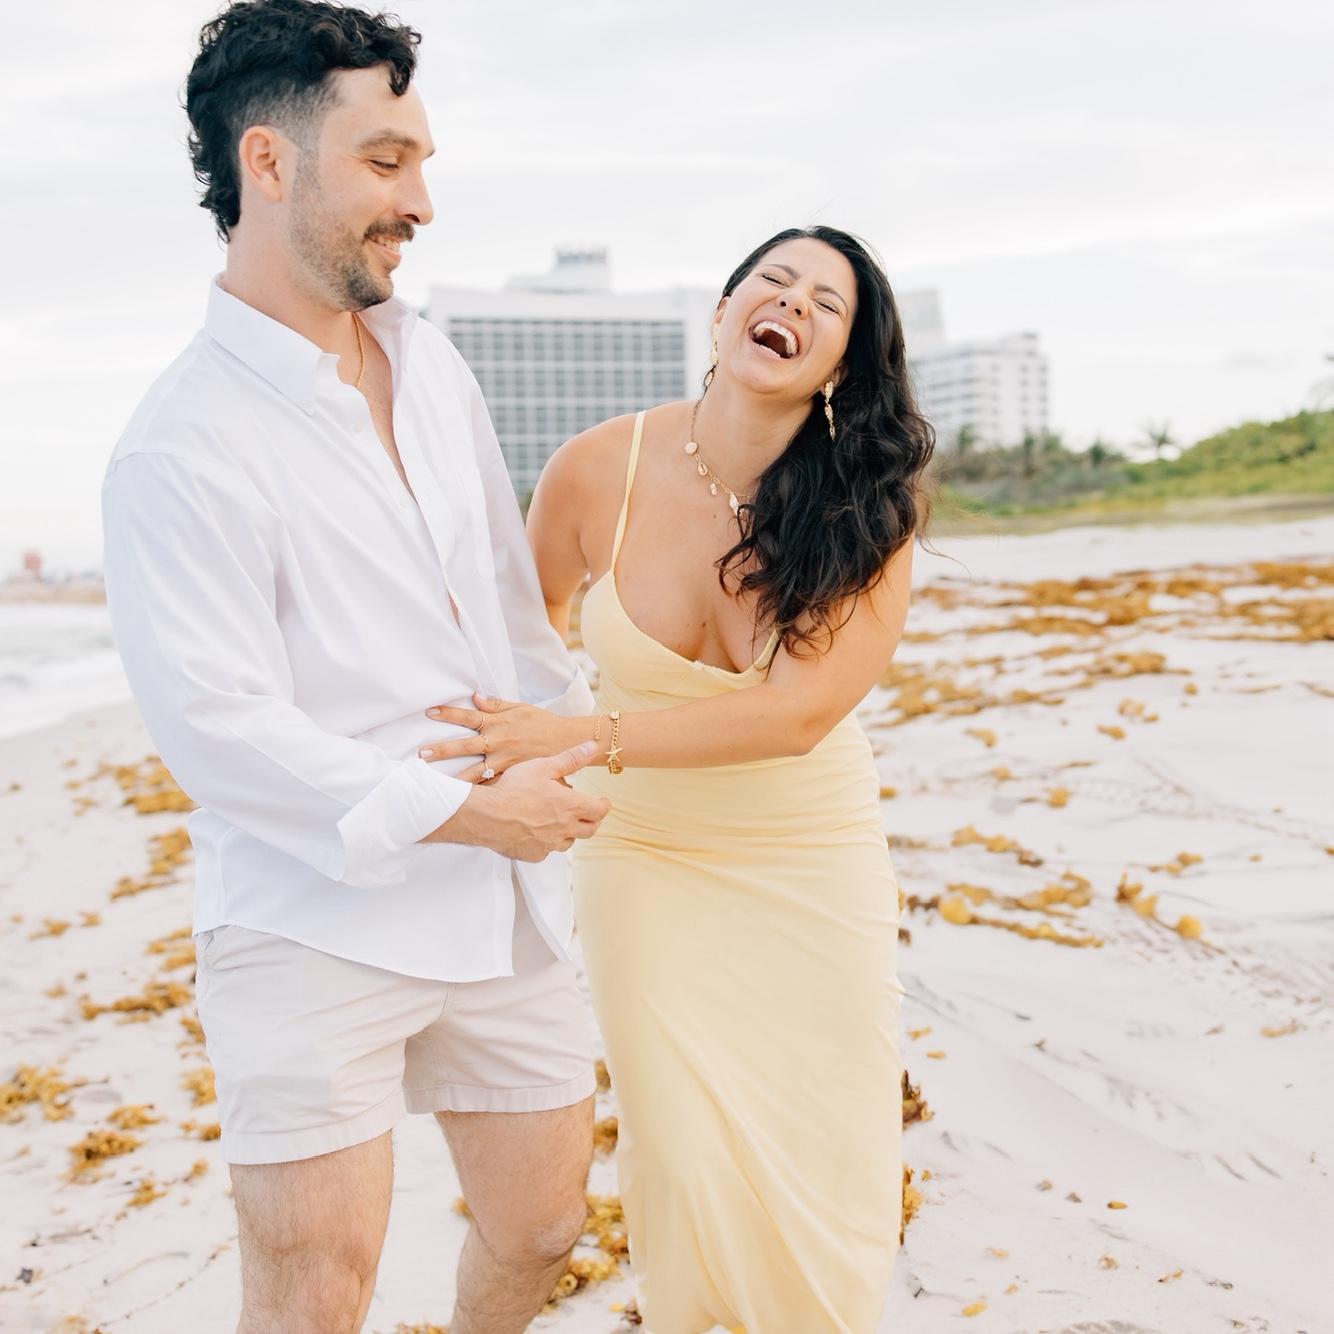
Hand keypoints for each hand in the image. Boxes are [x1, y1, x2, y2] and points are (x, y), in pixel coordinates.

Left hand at [420, 693, 587, 782]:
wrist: (568, 742)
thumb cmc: (543, 723)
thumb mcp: (520, 708)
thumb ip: (496, 704)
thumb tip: (474, 696)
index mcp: (498, 722)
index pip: (469, 715)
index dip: (449, 713)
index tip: (429, 712)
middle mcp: (499, 741)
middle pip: (466, 744)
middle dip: (443, 749)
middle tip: (422, 753)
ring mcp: (505, 760)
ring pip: (476, 770)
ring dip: (456, 777)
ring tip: (439, 785)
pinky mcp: (513, 775)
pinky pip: (493, 785)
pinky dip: (480, 792)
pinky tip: (466, 801)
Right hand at [427, 741, 611, 860]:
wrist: (487, 816)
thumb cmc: (514, 789)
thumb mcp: (543, 766)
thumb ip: (571, 759)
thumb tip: (593, 748)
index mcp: (571, 806)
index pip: (600, 810)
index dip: (603, 805)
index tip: (602, 802)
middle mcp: (565, 829)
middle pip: (590, 830)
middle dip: (592, 821)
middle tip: (587, 813)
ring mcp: (550, 844)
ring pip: (569, 842)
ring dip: (570, 832)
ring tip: (561, 822)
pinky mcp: (535, 855)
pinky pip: (547, 851)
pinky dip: (547, 842)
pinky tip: (538, 832)